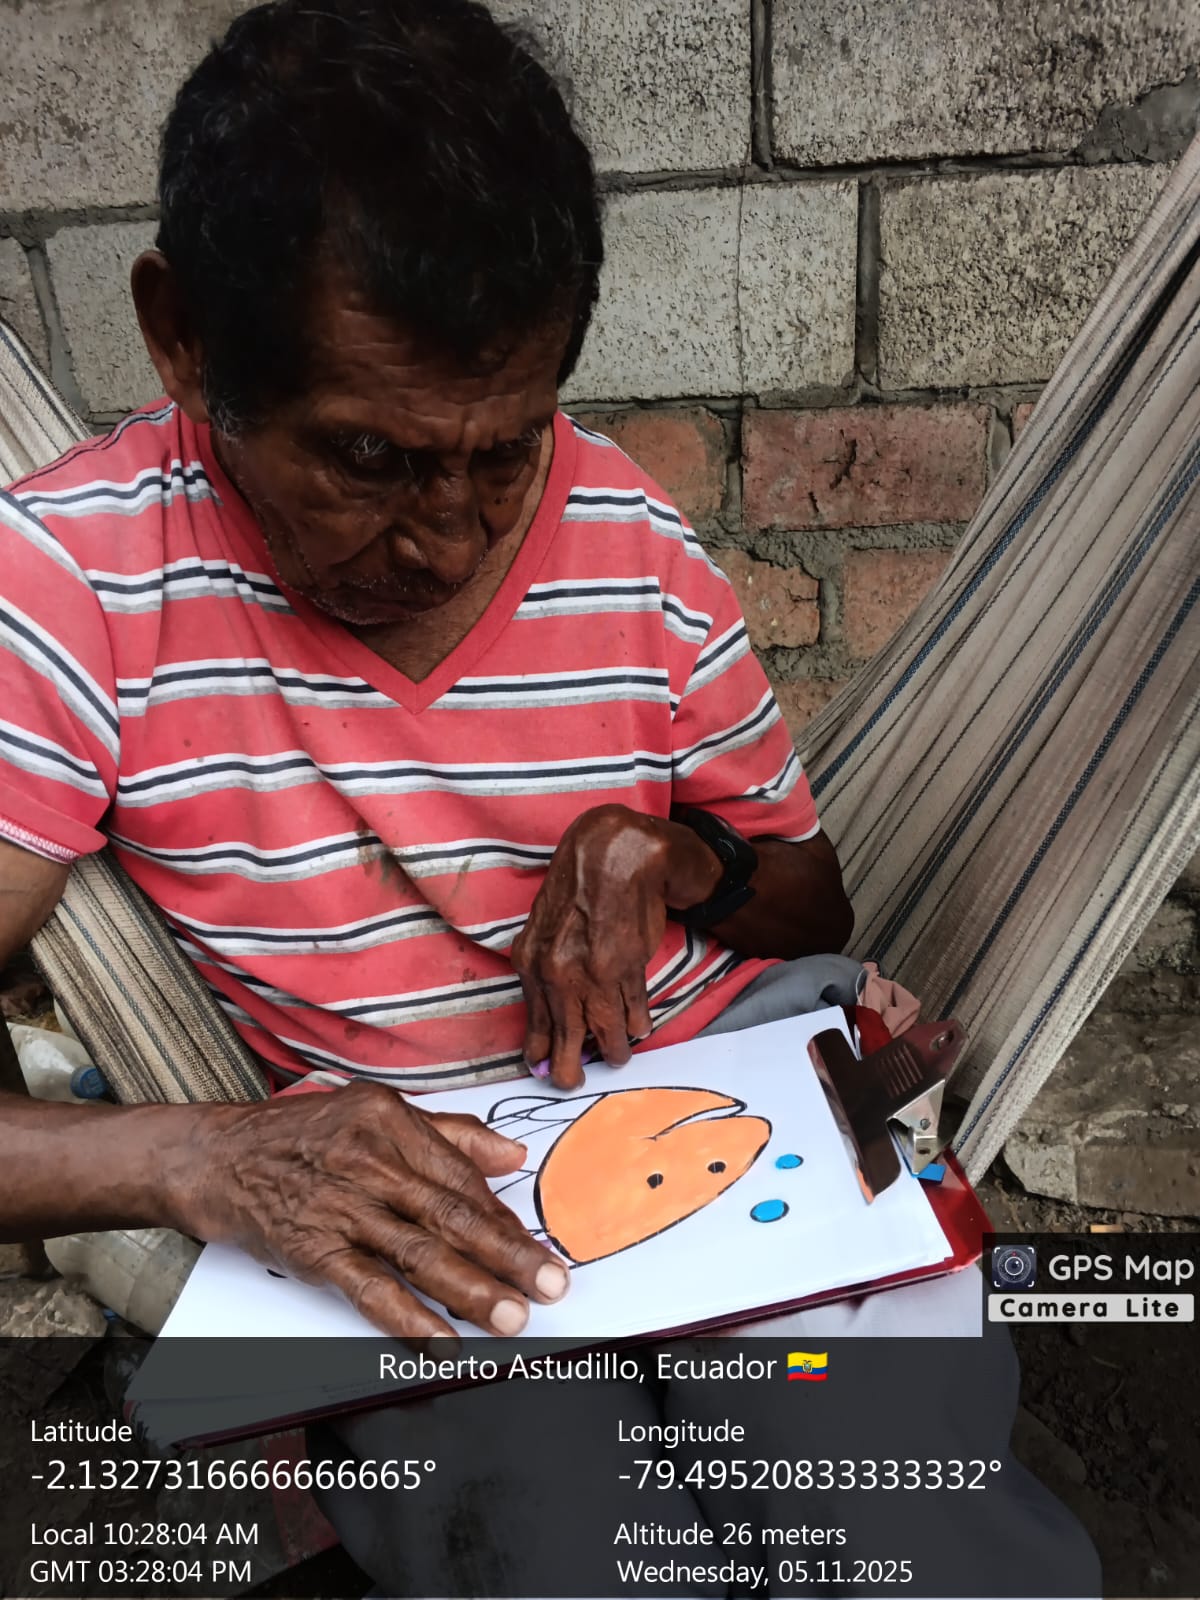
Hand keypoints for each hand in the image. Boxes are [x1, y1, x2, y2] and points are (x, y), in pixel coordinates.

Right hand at [169, 1082, 570, 1340]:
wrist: (213, 1157)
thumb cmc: (297, 1133)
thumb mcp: (372, 1109)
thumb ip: (448, 1133)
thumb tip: (512, 1155)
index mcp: (390, 1121)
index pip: (462, 1177)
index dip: (504, 1217)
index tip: (539, 1247)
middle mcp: (369, 1161)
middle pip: (452, 1214)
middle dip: (509, 1255)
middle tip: (553, 1285)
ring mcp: (339, 1207)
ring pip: (419, 1253)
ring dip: (472, 1291)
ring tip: (514, 1317)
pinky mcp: (311, 1249)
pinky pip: (368, 1289)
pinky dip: (407, 1319)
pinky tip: (441, 1341)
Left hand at [510, 804, 721, 1088]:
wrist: (614, 856)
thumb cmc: (577, 890)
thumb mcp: (543, 929)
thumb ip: (541, 972)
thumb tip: (543, 1021)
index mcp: (532, 964)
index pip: (535, 1025)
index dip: (542, 1053)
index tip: (546, 1067)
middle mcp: (559, 975)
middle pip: (566, 1042)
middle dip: (572, 1068)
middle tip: (574, 1081)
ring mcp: (595, 975)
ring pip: (606, 1032)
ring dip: (614, 1049)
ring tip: (618, 1055)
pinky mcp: (629, 969)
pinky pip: (633, 1011)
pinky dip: (636, 1023)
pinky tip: (637, 1028)